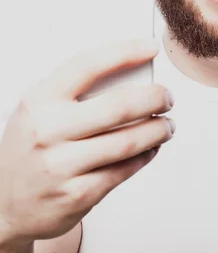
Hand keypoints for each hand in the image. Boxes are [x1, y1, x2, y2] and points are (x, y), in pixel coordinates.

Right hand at [0, 39, 174, 247]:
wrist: (3, 204)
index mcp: (39, 101)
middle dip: (155, 98)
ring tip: (167, 125)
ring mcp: (63, 165)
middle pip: (120, 106)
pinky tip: (151, 148)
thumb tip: (129, 75)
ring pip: (129, 141)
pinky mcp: (79, 194)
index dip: (125, 52)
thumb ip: (74, 93)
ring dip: (158, 130)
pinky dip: (145, 156)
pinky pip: (125, 169)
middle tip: (167, 97)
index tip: (150, 47)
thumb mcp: (37, 111)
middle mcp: (49, 131)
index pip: (88, 65)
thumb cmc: (27, 151)